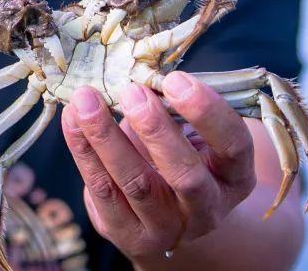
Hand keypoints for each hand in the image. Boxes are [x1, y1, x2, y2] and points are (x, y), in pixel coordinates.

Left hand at [61, 72, 256, 268]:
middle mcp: (207, 209)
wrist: (170, 219)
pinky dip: (84, 151)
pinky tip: (72, 119)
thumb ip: (175, 109)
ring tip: (86, 100)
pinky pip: (102, 192)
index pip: (234, 146)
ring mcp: (167, 228)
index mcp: (234, 177)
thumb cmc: (182, 157)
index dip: (207, 113)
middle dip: (156, 130)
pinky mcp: (128, 235)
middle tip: (131, 90)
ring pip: (137, 184)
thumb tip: (138, 72)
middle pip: (185, 175)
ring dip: (107, 138)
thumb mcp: (193, 135)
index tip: (175, 79)